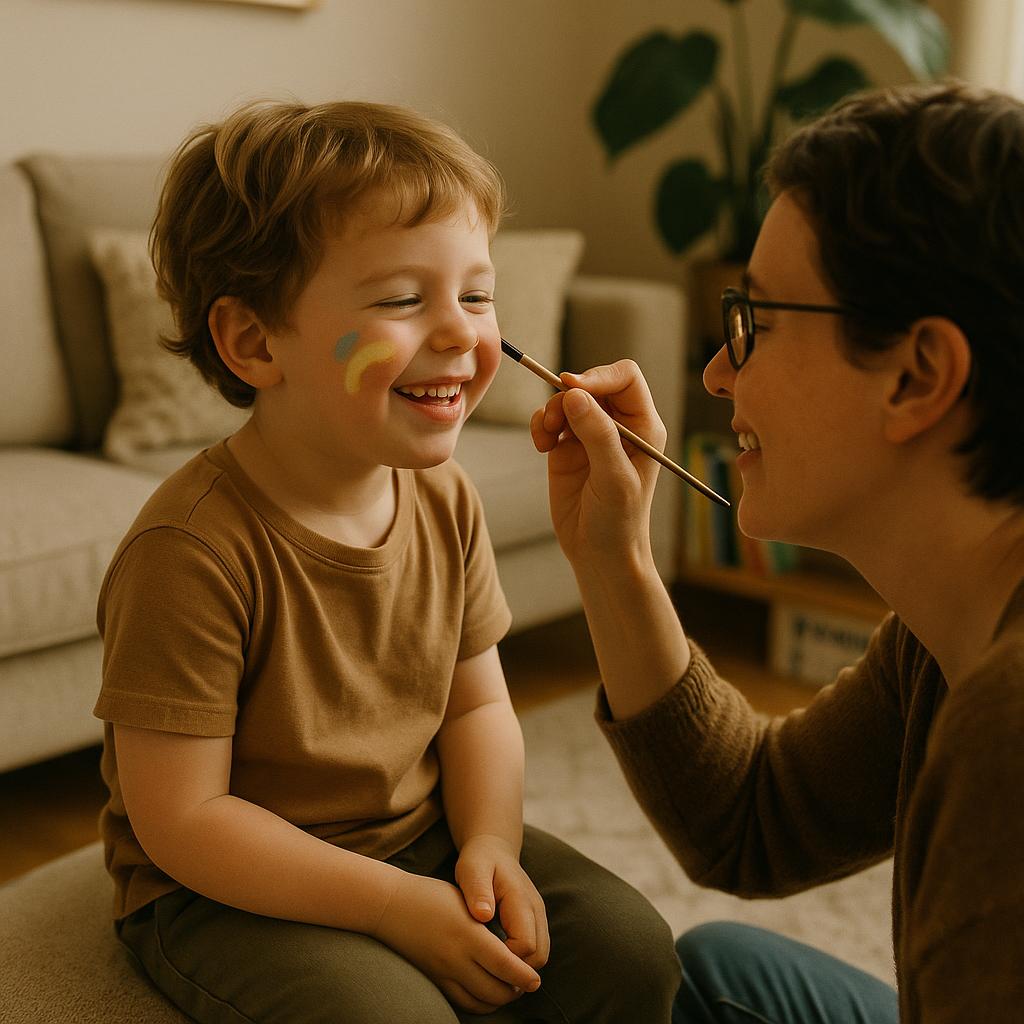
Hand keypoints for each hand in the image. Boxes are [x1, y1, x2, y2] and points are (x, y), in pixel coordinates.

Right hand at [372, 870, 540, 1013]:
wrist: (391, 906)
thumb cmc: (431, 895)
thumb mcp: (464, 900)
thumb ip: (488, 923)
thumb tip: (514, 945)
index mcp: (468, 933)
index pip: (504, 964)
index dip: (524, 976)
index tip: (535, 979)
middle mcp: (456, 958)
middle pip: (495, 990)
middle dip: (515, 991)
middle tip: (526, 983)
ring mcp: (443, 972)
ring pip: (479, 1002)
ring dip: (498, 1000)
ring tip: (509, 988)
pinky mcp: (434, 980)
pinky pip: (462, 1002)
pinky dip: (479, 1003)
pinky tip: (486, 992)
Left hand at [455, 834, 549, 971]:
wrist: (494, 849)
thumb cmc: (480, 860)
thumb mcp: (471, 869)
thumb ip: (478, 891)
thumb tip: (483, 915)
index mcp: (521, 899)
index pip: (526, 945)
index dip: (507, 959)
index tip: (484, 958)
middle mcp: (536, 910)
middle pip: (539, 956)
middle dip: (516, 970)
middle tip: (488, 969)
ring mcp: (539, 916)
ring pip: (541, 956)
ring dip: (521, 967)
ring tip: (493, 967)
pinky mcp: (536, 921)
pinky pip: (537, 950)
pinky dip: (522, 960)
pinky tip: (499, 958)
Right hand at [529, 360, 665, 568]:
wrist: (599, 554)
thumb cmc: (619, 520)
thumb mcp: (613, 477)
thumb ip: (597, 434)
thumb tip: (574, 395)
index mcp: (644, 426)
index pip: (625, 378)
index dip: (599, 376)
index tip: (572, 387)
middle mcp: (619, 425)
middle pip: (592, 384)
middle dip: (569, 395)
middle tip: (554, 419)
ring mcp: (591, 435)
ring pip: (567, 400)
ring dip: (551, 411)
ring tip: (546, 437)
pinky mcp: (566, 448)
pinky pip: (550, 419)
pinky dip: (540, 425)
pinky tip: (541, 446)